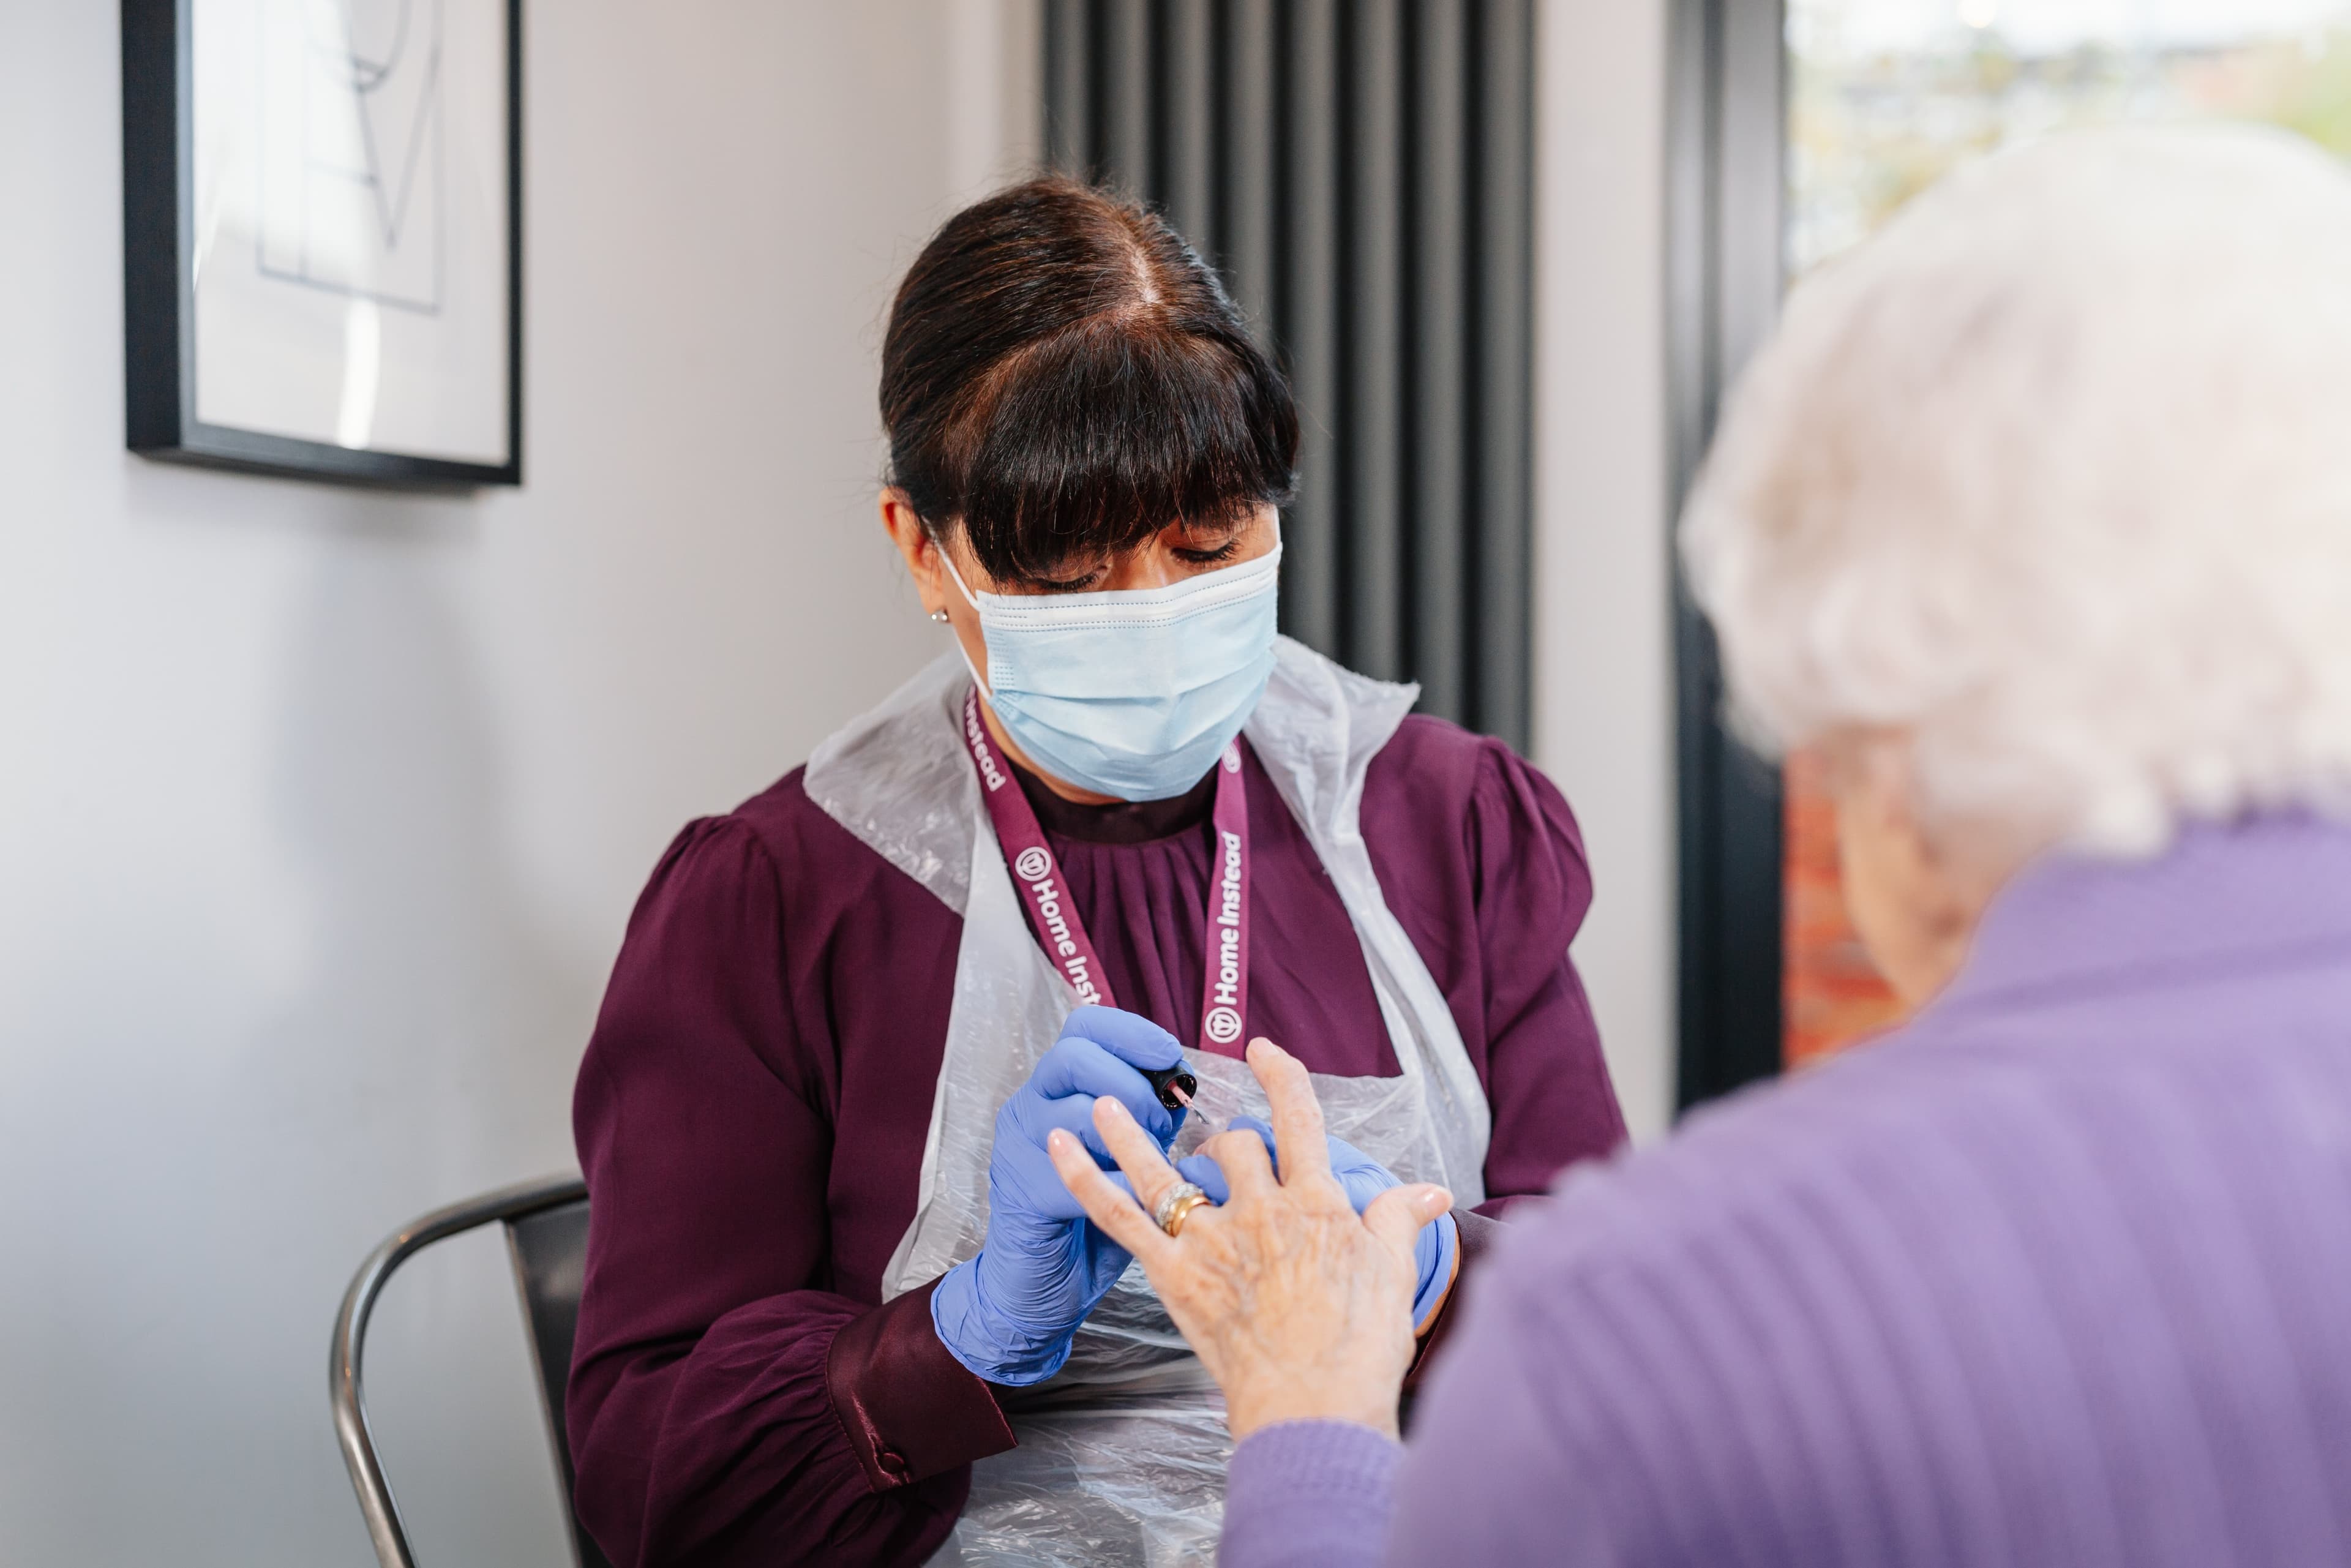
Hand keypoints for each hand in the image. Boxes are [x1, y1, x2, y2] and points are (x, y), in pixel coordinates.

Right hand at [931, 1007, 1187, 1384]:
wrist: (1043, 1285)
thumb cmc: (1094, 1214)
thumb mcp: (1129, 1150)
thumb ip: (1151, 1113)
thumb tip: (1187, 1088)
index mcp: (1057, 1085)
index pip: (1087, 1027)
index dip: (1132, 1034)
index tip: (1170, 1054)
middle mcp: (1030, 1105)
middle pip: (1074, 1057)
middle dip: (1130, 1082)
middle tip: (1160, 1117)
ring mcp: (1018, 1147)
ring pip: (1073, 1114)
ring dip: (1123, 1136)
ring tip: (1149, 1162)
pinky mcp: (1021, 1193)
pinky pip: (1074, 1180)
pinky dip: (1115, 1188)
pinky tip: (1137, 1201)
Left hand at [1047, 1036, 1450, 1439]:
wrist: (1315, 1408)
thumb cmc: (1359, 1351)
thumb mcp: (1395, 1275)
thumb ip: (1401, 1220)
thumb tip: (1432, 1191)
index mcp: (1316, 1205)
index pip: (1299, 1121)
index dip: (1281, 1078)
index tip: (1265, 1052)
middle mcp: (1261, 1210)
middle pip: (1235, 1147)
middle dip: (1227, 1139)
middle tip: (1222, 1146)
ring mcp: (1213, 1240)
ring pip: (1164, 1167)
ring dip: (1129, 1131)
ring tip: (1105, 1103)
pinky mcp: (1174, 1274)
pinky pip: (1120, 1216)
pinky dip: (1084, 1179)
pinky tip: (1060, 1148)